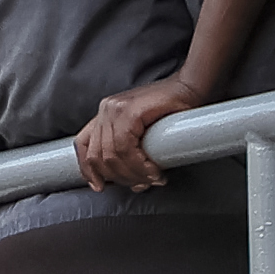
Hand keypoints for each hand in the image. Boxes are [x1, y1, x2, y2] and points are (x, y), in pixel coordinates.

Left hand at [76, 75, 202, 195]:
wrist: (191, 87)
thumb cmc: (172, 109)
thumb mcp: (143, 132)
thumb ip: (132, 153)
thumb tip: (134, 185)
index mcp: (104, 113)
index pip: (84, 145)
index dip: (88, 170)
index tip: (99, 186)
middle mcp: (105, 109)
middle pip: (99, 156)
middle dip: (120, 178)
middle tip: (142, 184)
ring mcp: (114, 108)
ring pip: (112, 156)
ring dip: (133, 174)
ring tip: (152, 179)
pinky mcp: (129, 111)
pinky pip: (126, 149)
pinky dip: (139, 166)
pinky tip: (153, 171)